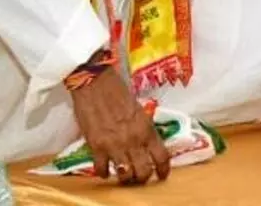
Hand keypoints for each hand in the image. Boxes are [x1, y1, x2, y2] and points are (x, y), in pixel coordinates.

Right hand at [70, 69, 169, 184]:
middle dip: (142, 178)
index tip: (162, 175)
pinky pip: (102, 169)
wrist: (96, 83)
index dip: (163, 170)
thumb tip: (147, 143)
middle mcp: (134, 140)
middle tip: (139, 176)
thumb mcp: (140, 110)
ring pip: (125, 174)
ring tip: (123, 174)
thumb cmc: (119, 92)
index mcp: (147, 129)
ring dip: (125, 177)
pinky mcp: (96, 146)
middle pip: (144, 171)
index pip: (162, 157)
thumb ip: (144, 129)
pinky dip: (104, 172)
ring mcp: (115, 145)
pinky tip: (105, 169)